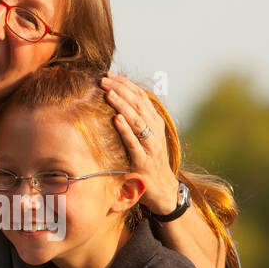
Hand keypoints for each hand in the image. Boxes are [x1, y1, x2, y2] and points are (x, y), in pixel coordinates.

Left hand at [100, 73, 179, 214]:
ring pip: (138, 121)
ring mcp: (151, 147)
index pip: (141, 98)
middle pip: (140, 105)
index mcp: (155, 124)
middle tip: (104, 79)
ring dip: (123, 105)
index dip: (126, 84)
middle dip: (122, 89)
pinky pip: (134, 144)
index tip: (110, 74)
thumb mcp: (145, 141)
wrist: (164, 192)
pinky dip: (126, 130)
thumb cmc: (150, 164)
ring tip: (109, 93)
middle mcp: (155, 133)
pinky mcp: (144, 163)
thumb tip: (116, 107)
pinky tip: (116, 119)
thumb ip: (135, 125)